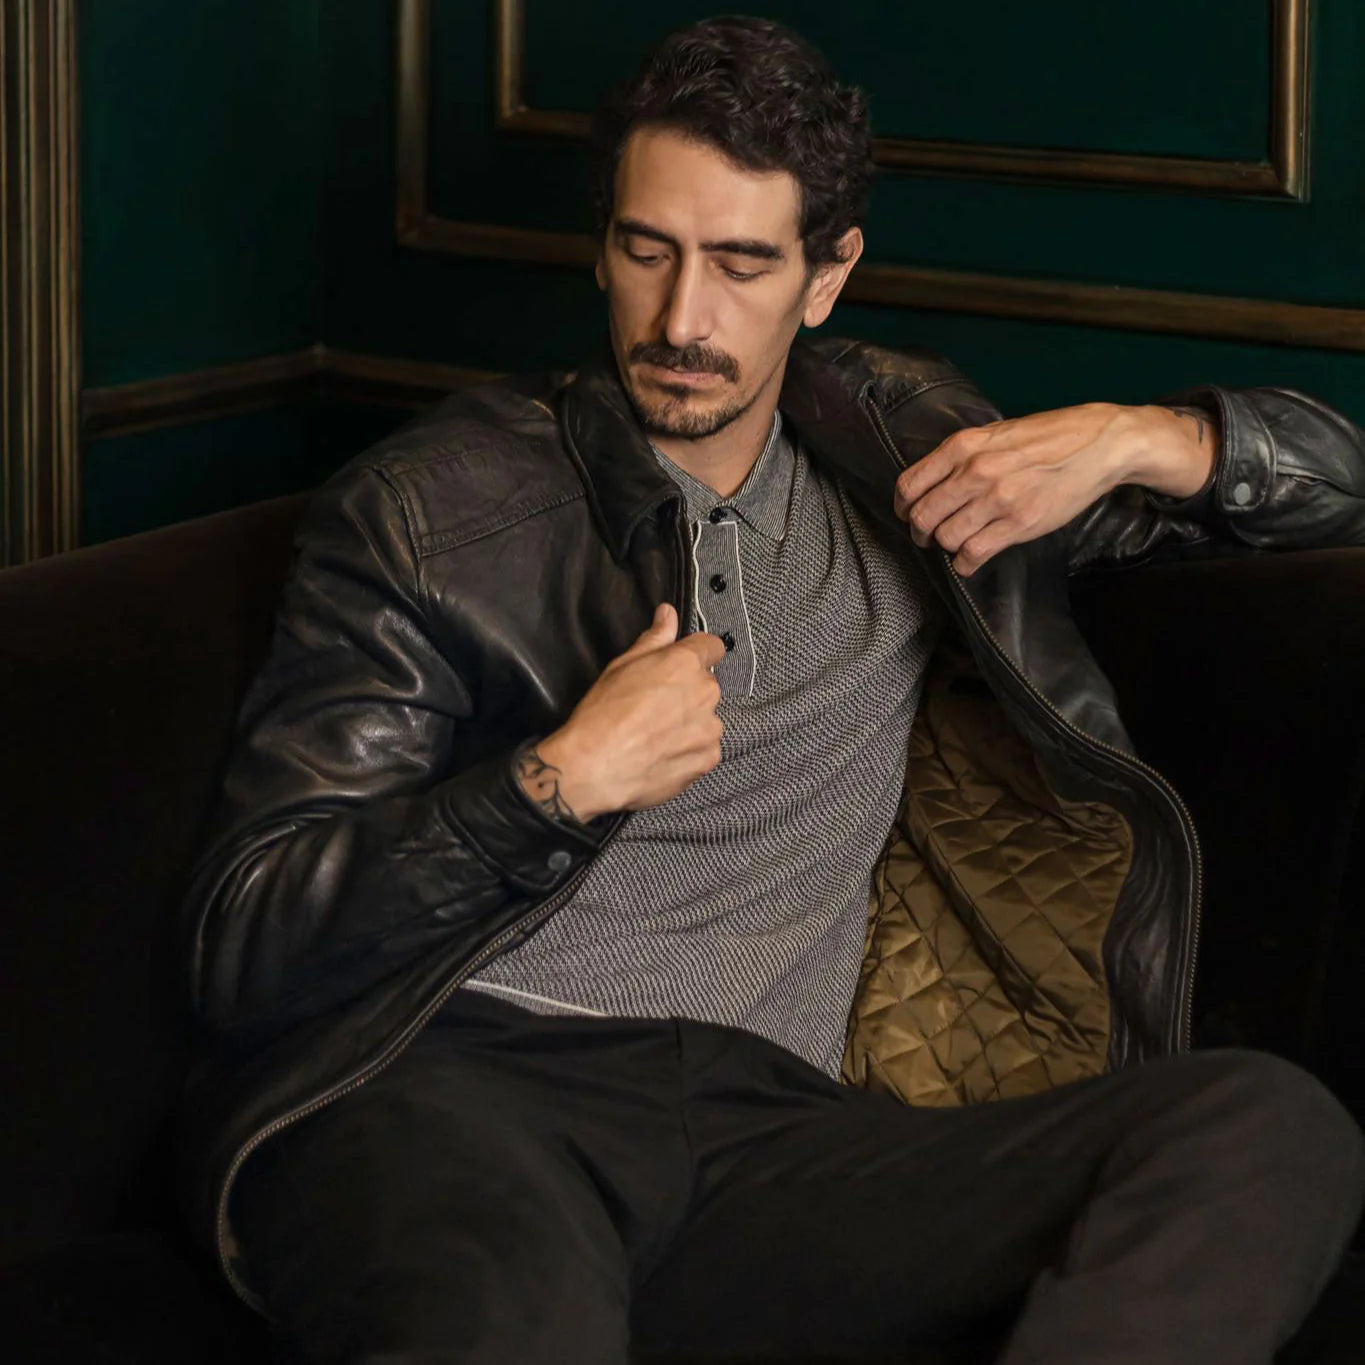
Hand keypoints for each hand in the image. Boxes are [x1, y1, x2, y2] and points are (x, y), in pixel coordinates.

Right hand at [522, 604, 725, 821]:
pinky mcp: (708, 758)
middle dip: (687, 692)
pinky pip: (705, 748)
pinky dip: (689, 750)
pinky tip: (662, 753)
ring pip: (706, 718)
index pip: (712, 646)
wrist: (597, 768)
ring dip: (689, 722)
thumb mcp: (622, 666)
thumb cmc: (603, 715)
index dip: (697, 653)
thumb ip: (653, 638)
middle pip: (706, 685)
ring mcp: (709, 727)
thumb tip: (668, 615)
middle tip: (655, 706)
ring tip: (655, 734)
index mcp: (684, 663)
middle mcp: (704, 692)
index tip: (682, 664)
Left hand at [893, 402, 1214, 575]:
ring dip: (945, 546)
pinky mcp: (1019, 524)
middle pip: (922, 516)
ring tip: (955, 544)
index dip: (903, 506)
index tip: (908, 513)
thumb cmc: (1050, 436)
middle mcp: (975, 472)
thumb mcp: (997, 432)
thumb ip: (963, 455)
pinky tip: (970, 559)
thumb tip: (933, 482)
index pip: (909, 484)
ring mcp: (997, 499)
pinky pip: (973, 554)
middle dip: (920, 532)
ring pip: (945, 538)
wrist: (1101, 445)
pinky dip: (965, 563)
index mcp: (964, 446)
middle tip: (928, 536)